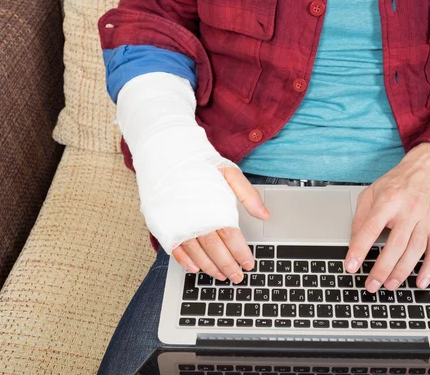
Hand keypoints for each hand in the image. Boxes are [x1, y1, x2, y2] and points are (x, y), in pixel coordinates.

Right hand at [171, 168, 268, 283]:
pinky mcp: (164, 224)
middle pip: (215, 249)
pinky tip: (195, 268)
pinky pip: (174, 248)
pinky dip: (184, 261)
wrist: (168, 152)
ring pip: (196, 252)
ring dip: (209, 267)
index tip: (248, 263)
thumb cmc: (199, 163)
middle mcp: (195, 217)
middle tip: (237, 277)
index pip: (231, 236)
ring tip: (220, 275)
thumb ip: (248, 195)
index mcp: (214, 206)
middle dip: (228, 266)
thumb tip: (265, 215)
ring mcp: (178, 222)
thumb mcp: (229, 172)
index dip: (241, 253)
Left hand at [345, 143, 429, 292]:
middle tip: (371, 285)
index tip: (351, 266)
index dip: (359, 249)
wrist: (426, 171)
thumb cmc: (396, 183)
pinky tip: (420, 282)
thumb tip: (353, 243)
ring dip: (402, 272)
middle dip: (382, 269)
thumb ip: (361, 217)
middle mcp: (408, 211)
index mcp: (388, 201)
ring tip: (389, 285)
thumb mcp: (371, 193)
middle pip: (395, 245)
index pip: (370, 228)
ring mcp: (424, 220)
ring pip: (415, 251)